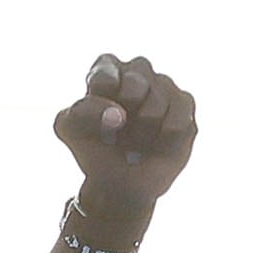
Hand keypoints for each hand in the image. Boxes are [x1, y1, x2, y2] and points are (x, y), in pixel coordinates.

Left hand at [53, 54, 194, 222]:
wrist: (119, 182)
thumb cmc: (92, 148)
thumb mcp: (69, 128)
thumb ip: (82, 111)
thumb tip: (119, 114)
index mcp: (107, 71)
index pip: (106, 70)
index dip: (103, 95)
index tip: (101, 116)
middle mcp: (137, 73)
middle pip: (136, 79)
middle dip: (126, 111)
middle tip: (119, 130)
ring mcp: (164, 86)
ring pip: (158, 100)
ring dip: (142, 130)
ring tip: (135, 140)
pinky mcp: (184, 104)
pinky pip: (179, 117)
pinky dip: (164, 137)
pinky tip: (157, 143)